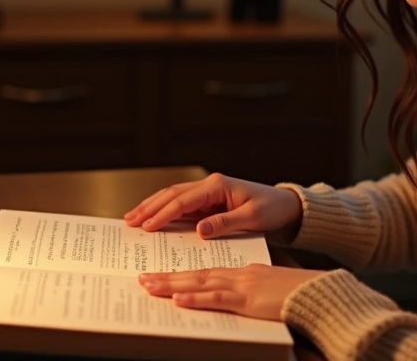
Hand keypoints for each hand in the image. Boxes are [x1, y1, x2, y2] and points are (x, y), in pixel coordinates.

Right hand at [124, 173, 301, 238]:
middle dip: (149, 207)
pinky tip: (152, 218)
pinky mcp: (209, 202)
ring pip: (173, 197)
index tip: (148, 226)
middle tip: (129, 221)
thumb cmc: (272, 209)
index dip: (164, 213)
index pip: (184, 200)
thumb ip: (225, 223)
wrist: (286, 205)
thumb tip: (200, 230)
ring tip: (132, 218)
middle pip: (172, 194)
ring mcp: (208, 193)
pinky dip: (165, 211)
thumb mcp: (252, 218)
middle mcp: (210, 186)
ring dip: (152, 207)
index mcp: (218, 186)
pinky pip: (182, 206)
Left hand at [139, 264, 325, 320]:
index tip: (162, 277)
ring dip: (172, 284)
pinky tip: (179, 300)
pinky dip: (197, 298)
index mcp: (245, 273)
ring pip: (201, 283)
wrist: (323, 293)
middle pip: (197, 274)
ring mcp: (244, 286)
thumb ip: (251, 295)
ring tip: (148, 286)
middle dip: (167, 277)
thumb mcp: (271, 292)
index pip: (207, 271)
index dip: (182, 274)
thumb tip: (235, 302)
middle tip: (142, 278)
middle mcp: (241, 274)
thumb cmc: (301, 295)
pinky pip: (218, 298)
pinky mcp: (250, 300)